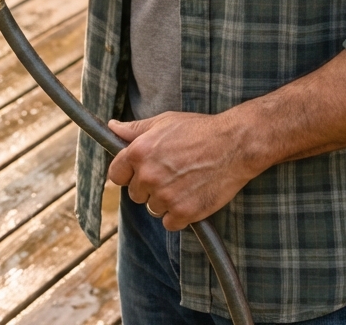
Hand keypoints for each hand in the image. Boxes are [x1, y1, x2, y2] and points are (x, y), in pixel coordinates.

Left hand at [106, 110, 262, 231]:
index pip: (116, 175)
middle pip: (135, 194)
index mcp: (138, 152)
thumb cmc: (198, 130)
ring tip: (184, 181)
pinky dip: (179, 214)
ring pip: (153, 208)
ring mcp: (165, 196)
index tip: (139, 171)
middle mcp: (148, 176)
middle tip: (170, 172)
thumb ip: (134, 129)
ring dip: (165, 200)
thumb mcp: (163, 122)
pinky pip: (169, 223)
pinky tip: (191, 196)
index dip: (127, 173)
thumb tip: (111, 127)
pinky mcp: (183, 213)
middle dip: (148, 186)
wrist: (233, 145)